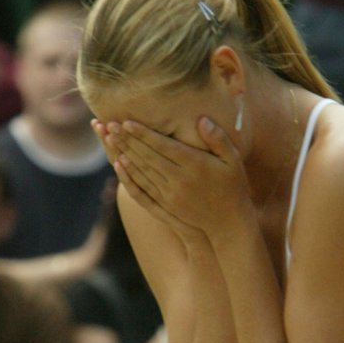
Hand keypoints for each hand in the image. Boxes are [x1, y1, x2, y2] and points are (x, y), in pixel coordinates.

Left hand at [98, 116, 252, 240]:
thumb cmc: (233, 187)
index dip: (143, 133)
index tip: (126, 121)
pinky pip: (143, 187)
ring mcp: (170, 194)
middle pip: (147, 156)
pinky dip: (129, 175)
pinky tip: (119, 163)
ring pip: (142, 170)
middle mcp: (179, 179)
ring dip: (124, 153)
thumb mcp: (233, 160)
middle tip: (110, 124)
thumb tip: (201, 119)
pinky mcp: (166, 205)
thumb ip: (218, 138)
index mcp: (195, 165)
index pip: (162, 146)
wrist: (228, 223)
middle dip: (127, 139)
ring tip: (109, 138)